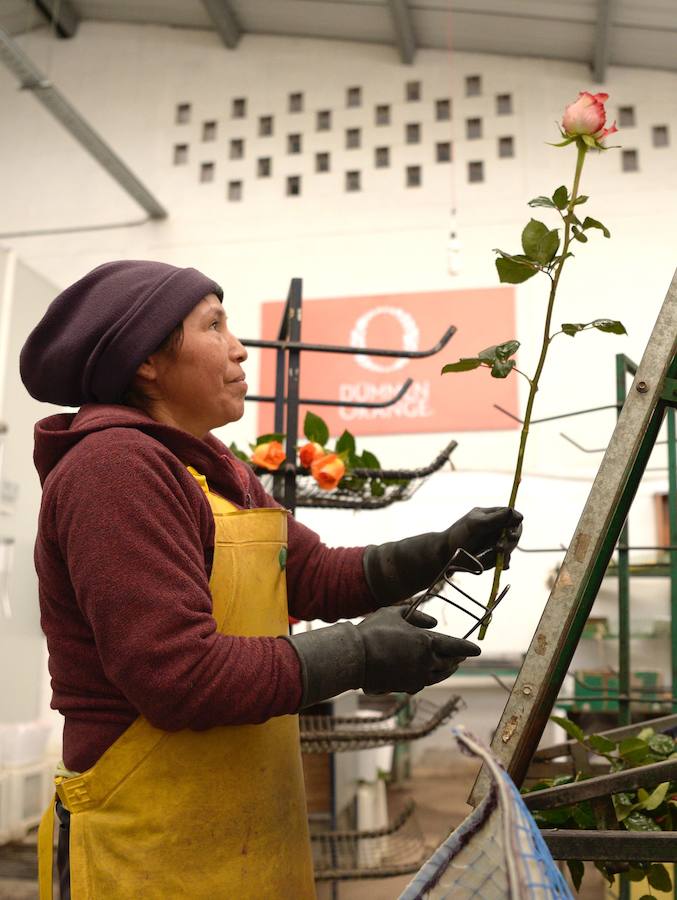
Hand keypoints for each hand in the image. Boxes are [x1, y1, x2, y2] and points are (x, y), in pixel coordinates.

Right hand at [357, 606, 479, 693]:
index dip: (467, 647)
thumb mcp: (395, 613)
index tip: (477, 649)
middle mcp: (425, 661)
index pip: (454, 646)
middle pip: (449, 663)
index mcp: (426, 642)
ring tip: (450, 666)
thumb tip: (433, 622)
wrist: (355, 657)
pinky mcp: (406, 687)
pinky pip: (423, 682)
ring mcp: (416, 677)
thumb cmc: (373, 630)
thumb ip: (417, 615)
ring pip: (439, 675)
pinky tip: (428, 674)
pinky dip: (429, 677)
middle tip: (462, 656)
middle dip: (457, 659)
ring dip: (447, 670)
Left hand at [446, 507, 522, 569]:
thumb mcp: (476, 524)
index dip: (515, 524)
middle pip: (514, 534)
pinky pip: (505, 560)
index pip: (513, 517)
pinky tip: (497, 563)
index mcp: (493, 516)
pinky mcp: (495, 556)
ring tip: (492, 553)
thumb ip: (495, 519)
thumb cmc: (459, 535)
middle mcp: (497, 528)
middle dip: (509, 542)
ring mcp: (497, 542)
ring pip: (510, 548)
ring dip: (504, 553)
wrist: (447, 554)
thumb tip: (513, 512)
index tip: (510, 533)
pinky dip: (501, 562)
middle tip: (498, 548)